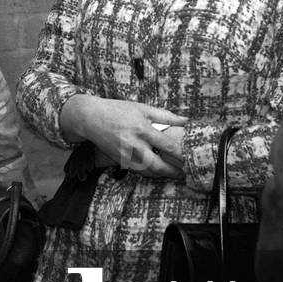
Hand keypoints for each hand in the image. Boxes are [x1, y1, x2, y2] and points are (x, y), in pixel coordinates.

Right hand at [60, 95, 187, 177]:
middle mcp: (134, 144)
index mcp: (142, 129)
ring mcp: (125, 154)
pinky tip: (158, 170)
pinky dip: (149, 172)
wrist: (91, 118)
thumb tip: (185, 120)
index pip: (166, 145)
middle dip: (172, 172)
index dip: (180, 154)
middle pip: (157, 165)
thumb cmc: (118, 110)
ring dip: (162, 174)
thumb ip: (165, 115)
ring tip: (174, 173)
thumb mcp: (142, 108)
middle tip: (185, 173)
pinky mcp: (119, 160)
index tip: (191, 157)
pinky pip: (138, 170)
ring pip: (147, 171)